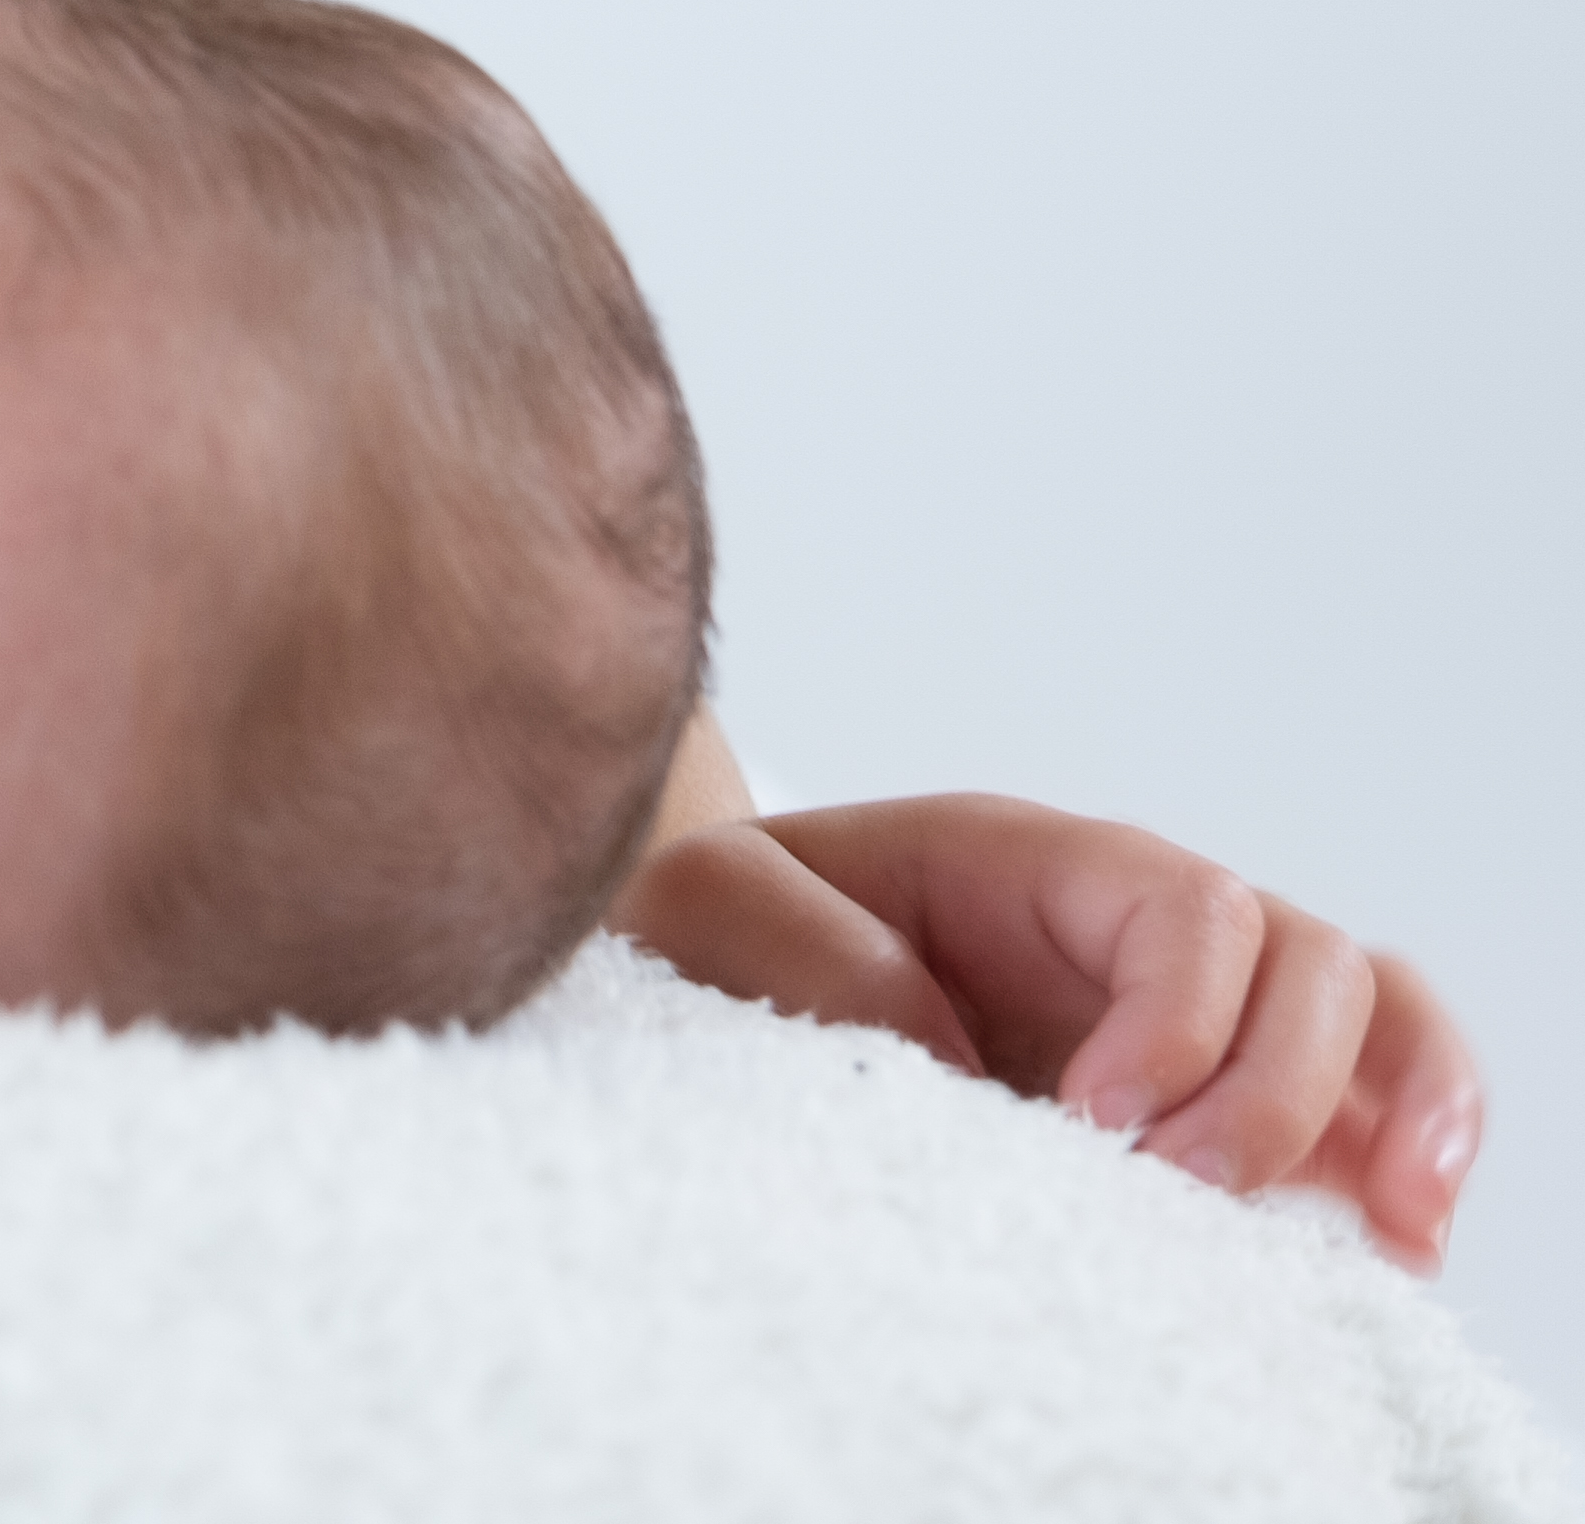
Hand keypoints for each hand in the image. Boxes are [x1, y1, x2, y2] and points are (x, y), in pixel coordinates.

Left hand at [615, 795, 1485, 1269]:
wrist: (718, 962)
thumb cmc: (719, 920)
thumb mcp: (706, 902)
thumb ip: (807, 953)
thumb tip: (947, 1052)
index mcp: (1034, 860)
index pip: (1184, 907)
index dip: (1178, 1017)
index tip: (1100, 1120)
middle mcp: (1140, 924)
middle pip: (1305, 960)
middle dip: (1276, 1088)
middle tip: (1185, 1191)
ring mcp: (1193, 1005)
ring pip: (1368, 1015)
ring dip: (1395, 1115)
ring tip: (1394, 1231)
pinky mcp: (1207, 1093)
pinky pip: (1357, 1099)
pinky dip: (1399, 1156)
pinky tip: (1397, 1246)